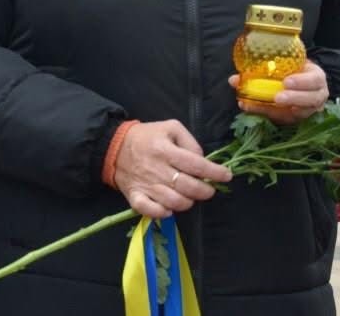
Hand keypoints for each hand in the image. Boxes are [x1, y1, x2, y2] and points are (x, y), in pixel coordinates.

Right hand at [113, 120, 231, 218]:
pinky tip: (169, 208)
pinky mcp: (135, 196)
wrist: (113, 146)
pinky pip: (151, 210)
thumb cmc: (147, 137)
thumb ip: (190, 141)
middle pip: (189, 187)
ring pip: (174, 202)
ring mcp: (145, 185)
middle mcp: (156, 169)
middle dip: (205, 191)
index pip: (196, 165)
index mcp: (165, 150)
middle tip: (208, 189)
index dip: (215, 172)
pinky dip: (163, 213)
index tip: (227, 176)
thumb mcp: (170, 127)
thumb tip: (202, 160)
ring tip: (190, 196)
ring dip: (188, 202)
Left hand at [228, 59, 328, 124]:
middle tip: (277, 98)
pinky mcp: (298, 119)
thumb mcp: (285, 64)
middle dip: (293, 98)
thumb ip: (264, 68)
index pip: (314, 80)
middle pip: (310, 99)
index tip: (286, 82)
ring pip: (298, 113)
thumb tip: (234, 80)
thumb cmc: (292, 70)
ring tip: (258, 106)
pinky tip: (251, 109)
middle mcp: (316, 95)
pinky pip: (284, 119)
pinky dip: (267, 114)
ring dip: (277, 110)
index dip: (302, 82)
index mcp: (316, 77)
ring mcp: (309, 109)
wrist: (301, 82)